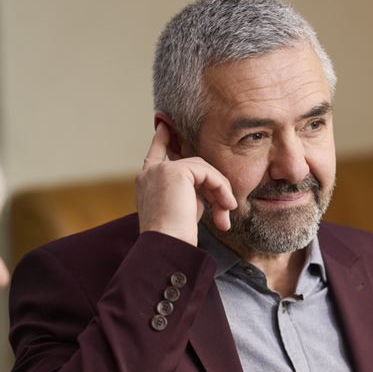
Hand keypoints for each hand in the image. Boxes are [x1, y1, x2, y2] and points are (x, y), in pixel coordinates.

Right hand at [135, 123, 237, 244]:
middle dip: (214, 185)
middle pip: (192, 165)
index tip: (164, 125)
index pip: (155, 153)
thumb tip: (211, 188)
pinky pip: (208, 173)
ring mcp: (160, 170)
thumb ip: (191, 192)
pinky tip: (224, 207)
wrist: (168, 246)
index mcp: (146, 182)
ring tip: (225, 213)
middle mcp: (149, 172)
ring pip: (203, 169)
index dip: (161, 139)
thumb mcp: (183, 209)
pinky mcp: (176, 171)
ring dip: (220, 191)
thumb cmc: (176, 236)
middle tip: (226, 209)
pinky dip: (221, 189)